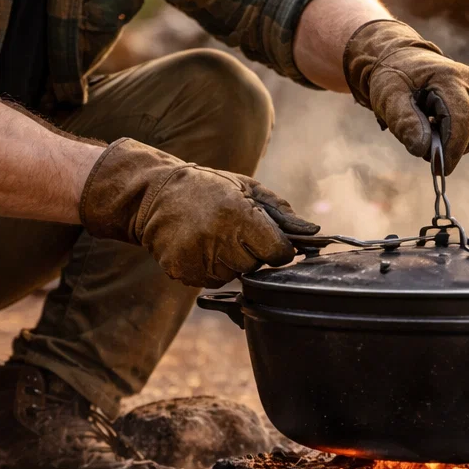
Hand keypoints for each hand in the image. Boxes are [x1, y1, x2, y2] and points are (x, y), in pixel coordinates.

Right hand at [78, 138, 318, 286]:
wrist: (154, 196)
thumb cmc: (208, 188)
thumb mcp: (247, 188)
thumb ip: (281, 213)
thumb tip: (313, 233)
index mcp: (239, 216)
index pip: (279, 253)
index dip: (278, 248)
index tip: (268, 239)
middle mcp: (219, 240)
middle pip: (257, 266)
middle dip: (252, 252)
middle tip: (233, 231)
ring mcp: (198, 259)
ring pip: (234, 275)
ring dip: (231, 261)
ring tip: (214, 236)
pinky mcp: (182, 272)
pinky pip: (211, 281)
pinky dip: (210, 268)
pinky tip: (199, 246)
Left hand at [342, 19, 468, 173]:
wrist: (402, 59)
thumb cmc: (393, 77)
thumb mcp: (388, 97)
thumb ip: (403, 121)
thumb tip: (423, 150)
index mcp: (449, 77)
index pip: (462, 119)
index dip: (453, 148)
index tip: (439, 170)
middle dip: (452, 148)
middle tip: (424, 151)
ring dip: (456, 144)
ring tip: (428, 134)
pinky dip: (460, 137)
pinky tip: (438, 129)